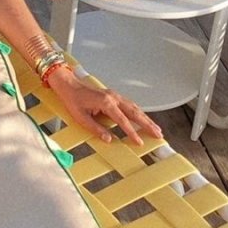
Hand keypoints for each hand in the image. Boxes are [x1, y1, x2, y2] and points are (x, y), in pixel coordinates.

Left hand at [46, 65, 162, 146]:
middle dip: (148, 124)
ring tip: (156, 129)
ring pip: (135, 108)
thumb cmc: (73, 100)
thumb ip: (96, 129)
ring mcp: (115, 96)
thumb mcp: (81, 118)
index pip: (122, 120)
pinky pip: (130, 105)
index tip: (139, 142)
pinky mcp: (114, 96)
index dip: (132, 132)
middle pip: (135, 112)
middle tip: (159, 134)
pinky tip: (144, 119)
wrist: (69, 85)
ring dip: (146, 119)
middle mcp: (114, 98)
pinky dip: (139, 113)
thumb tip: (109, 139)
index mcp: (106, 102)